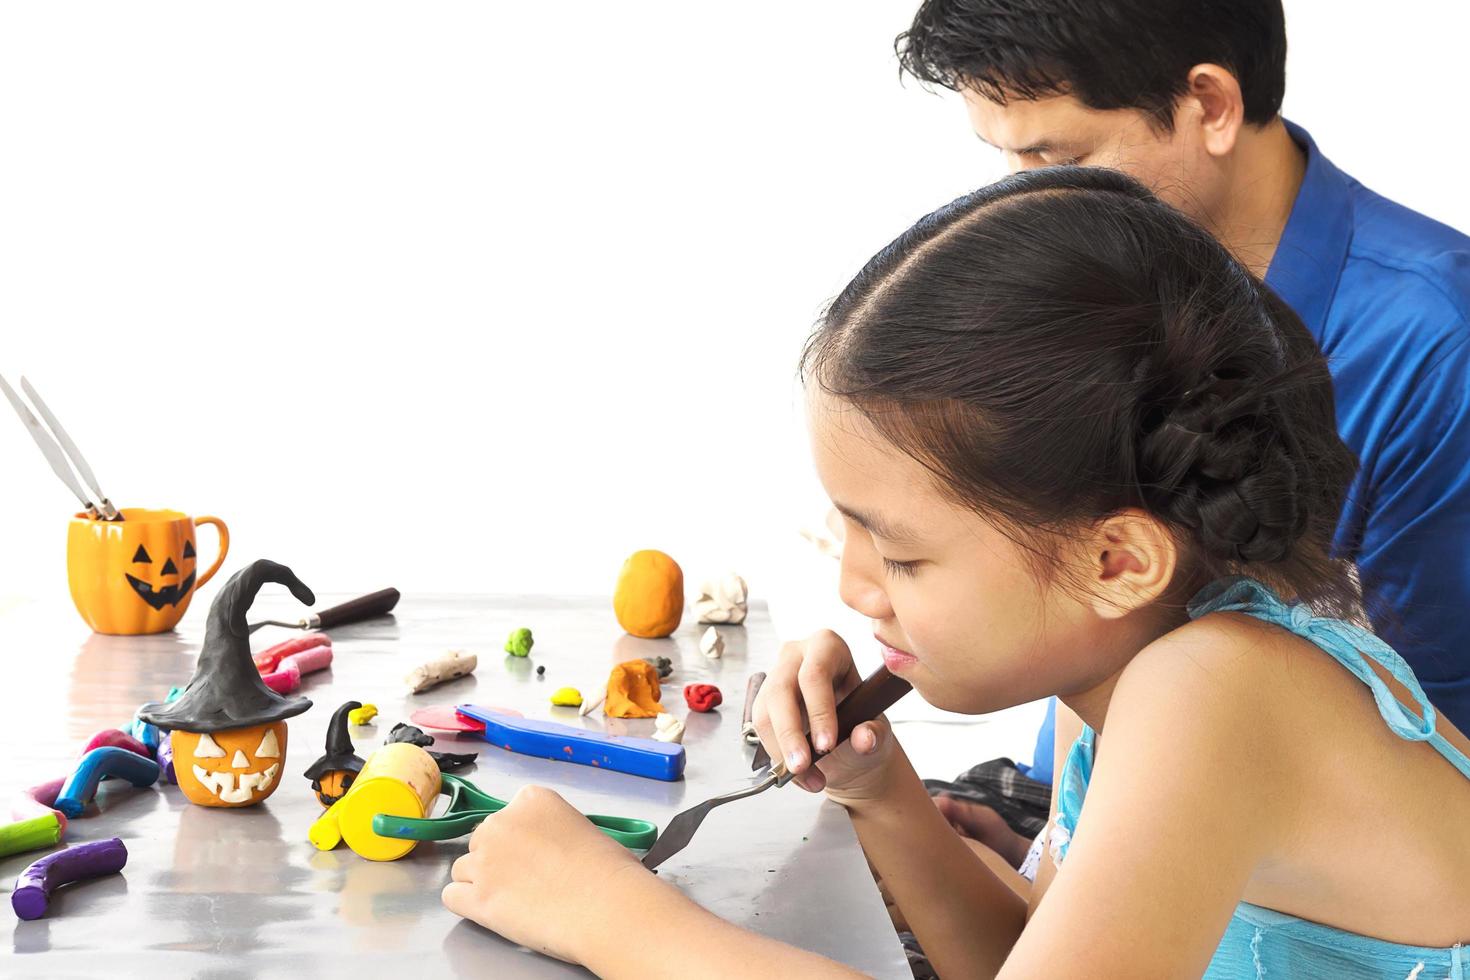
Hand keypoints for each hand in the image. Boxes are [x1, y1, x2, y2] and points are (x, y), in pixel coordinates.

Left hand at [442, 785, 654, 963]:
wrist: (605, 906)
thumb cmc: (607, 870)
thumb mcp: (582, 828)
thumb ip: (553, 830)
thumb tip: (548, 848)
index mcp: (531, 800)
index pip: (509, 814)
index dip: (522, 838)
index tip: (537, 853)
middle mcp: (500, 823)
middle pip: (482, 840)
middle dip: (498, 859)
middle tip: (527, 880)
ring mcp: (484, 861)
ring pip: (464, 868)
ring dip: (482, 881)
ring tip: (513, 898)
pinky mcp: (475, 898)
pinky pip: (452, 896)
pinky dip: (466, 903)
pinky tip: (491, 909)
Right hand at [753, 629, 899, 807]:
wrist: (849, 746)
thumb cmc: (863, 725)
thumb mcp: (877, 732)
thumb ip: (874, 735)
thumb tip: (864, 738)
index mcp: (829, 647)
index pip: (816, 673)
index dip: (818, 710)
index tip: (827, 746)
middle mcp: (797, 656)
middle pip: (781, 690)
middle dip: (791, 734)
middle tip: (803, 767)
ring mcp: (775, 677)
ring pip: (765, 712)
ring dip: (781, 751)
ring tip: (808, 778)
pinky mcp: (763, 702)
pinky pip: (760, 730)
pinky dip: (777, 756)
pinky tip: (799, 775)